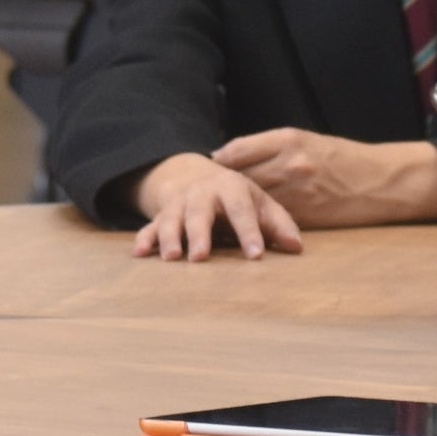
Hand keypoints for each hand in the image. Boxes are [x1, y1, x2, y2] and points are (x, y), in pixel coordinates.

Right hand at [129, 151, 302, 260]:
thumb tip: (296, 248)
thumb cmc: (239, 199)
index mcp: (231, 188)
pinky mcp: (161, 216)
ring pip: (170, 219)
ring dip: (168, 238)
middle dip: (198, 234)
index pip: (241, 209)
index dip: (248, 231)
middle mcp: (201, 194)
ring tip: (171, 258)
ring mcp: (178, 205)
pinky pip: (149, 228)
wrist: (198, 177)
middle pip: (199, 212)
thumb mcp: (261, 205)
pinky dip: (144, 240)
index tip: (255, 256)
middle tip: (200, 257)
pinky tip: (139, 254)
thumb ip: (279, 224)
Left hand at [212, 129, 436, 230]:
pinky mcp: (304, 216)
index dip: (217, 164)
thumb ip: (267, 147)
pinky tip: (241, 231)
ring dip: (229, 213)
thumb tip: (227, 156)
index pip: (237, 152)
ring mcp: (296, 193)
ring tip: (209, 220)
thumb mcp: (305, 140)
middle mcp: (289, 165)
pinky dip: (253, 226)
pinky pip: (269, 222)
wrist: (382, 182)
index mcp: (288, 141)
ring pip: (250, 203)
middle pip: (238, 180)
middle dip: (217, 191)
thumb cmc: (342, 158)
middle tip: (196, 200)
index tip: (202, 171)